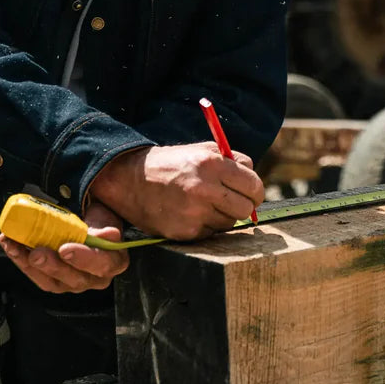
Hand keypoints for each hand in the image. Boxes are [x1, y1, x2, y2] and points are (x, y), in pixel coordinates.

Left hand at [0, 200, 128, 293]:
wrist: (88, 222)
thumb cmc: (98, 220)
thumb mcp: (105, 217)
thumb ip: (106, 227)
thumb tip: (109, 235)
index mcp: (113, 262)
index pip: (101, 264)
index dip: (83, 258)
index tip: (66, 248)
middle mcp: (94, 278)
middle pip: (74, 278)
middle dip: (52, 265)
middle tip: (36, 252)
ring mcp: (72, 282)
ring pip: (52, 282)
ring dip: (30, 264)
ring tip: (16, 247)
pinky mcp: (53, 282)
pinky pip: (36, 276)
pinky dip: (20, 260)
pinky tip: (10, 245)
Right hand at [90, 142, 262, 239]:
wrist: (130, 180)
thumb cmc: (171, 164)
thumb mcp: (201, 150)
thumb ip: (232, 161)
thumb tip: (254, 177)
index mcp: (212, 163)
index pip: (254, 185)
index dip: (254, 191)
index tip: (250, 193)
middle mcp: (205, 188)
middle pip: (246, 208)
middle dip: (243, 205)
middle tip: (231, 201)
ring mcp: (195, 212)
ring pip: (230, 223)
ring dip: (222, 215)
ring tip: (204, 204)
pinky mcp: (185, 232)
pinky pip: (211, 233)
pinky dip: (205, 225)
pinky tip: (190, 213)